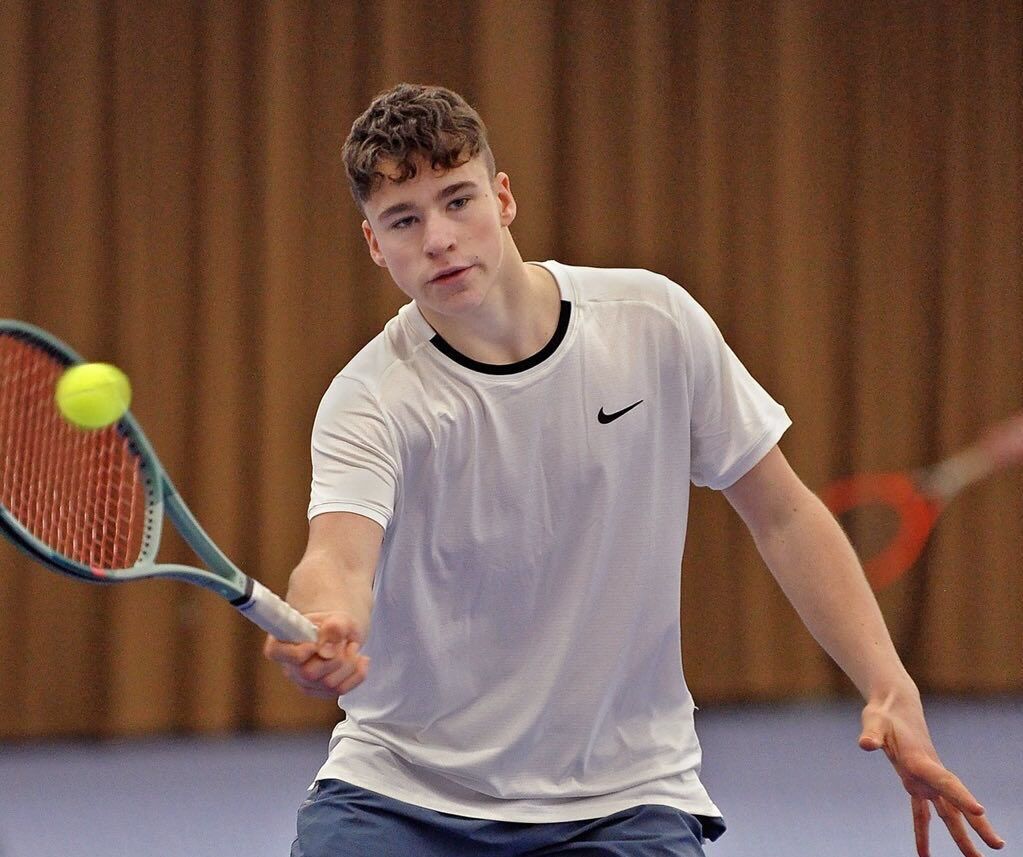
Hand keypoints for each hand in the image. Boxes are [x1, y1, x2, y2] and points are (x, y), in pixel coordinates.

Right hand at [263, 611, 369, 697]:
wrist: (342, 634)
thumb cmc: (333, 625)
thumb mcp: (337, 619)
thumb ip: (333, 628)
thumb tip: (326, 649)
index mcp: (281, 643)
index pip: (277, 653)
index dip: (298, 651)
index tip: (316, 642)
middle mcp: (289, 667)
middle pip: (308, 673)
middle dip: (335, 656)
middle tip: (343, 641)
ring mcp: (304, 683)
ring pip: (329, 684)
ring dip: (349, 663)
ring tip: (351, 647)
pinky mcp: (321, 692)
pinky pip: (342, 690)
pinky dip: (358, 673)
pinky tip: (360, 660)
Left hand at [859, 696, 1004, 856]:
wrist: (894, 706)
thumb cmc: (883, 714)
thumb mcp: (874, 722)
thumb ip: (872, 734)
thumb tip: (866, 744)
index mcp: (920, 760)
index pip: (944, 781)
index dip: (961, 796)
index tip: (980, 810)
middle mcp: (928, 774)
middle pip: (955, 803)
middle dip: (976, 825)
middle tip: (998, 845)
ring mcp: (924, 780)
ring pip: (948, 813)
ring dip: (961, 836)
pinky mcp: (914, 782)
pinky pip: (921, 813)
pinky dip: (922, 832)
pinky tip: (923, 854)